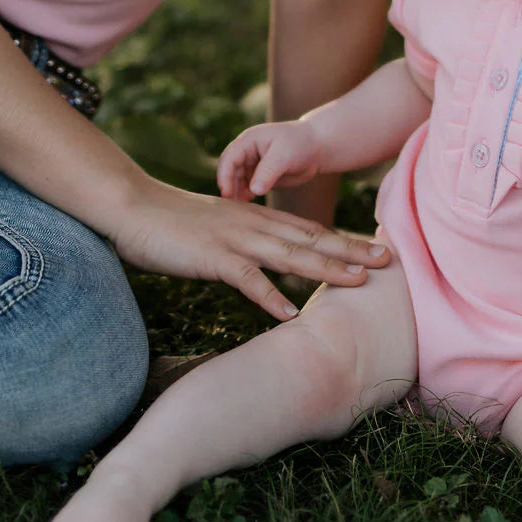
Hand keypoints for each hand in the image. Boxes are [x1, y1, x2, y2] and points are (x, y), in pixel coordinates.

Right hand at [112, 175, 389, 321]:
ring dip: (325, 269)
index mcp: (254, 219)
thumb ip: (241, 242)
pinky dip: (269, 296)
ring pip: (288, 255)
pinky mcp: (212, 256)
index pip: (308, 230)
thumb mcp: (216, 229)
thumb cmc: (170, 222)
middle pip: (310, 239)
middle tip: (388, 260)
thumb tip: (259, 262)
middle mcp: (252, 225)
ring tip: (358, 282)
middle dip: (350, 250)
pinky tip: (290, 315)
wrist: (132, 207)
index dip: (343, 239)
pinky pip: (246, 278)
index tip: (374, 248)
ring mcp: (234, 240)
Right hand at [216, 120, 326, 200]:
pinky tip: (248, 209)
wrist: (316, 148)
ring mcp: (253, 166)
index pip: (229, 158)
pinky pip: (248, 189)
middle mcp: (246, 153)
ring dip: (236, 194)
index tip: (227, 193)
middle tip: (231, 208)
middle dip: (229, 188)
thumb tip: (254, 191)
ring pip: (237, 182)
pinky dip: (246, 198)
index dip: (225, 176)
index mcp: (248, 141)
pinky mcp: (261, 178)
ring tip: (239, 211)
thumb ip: (268, 172)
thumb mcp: (284, 155)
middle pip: (230, 172)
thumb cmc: (300, 144)